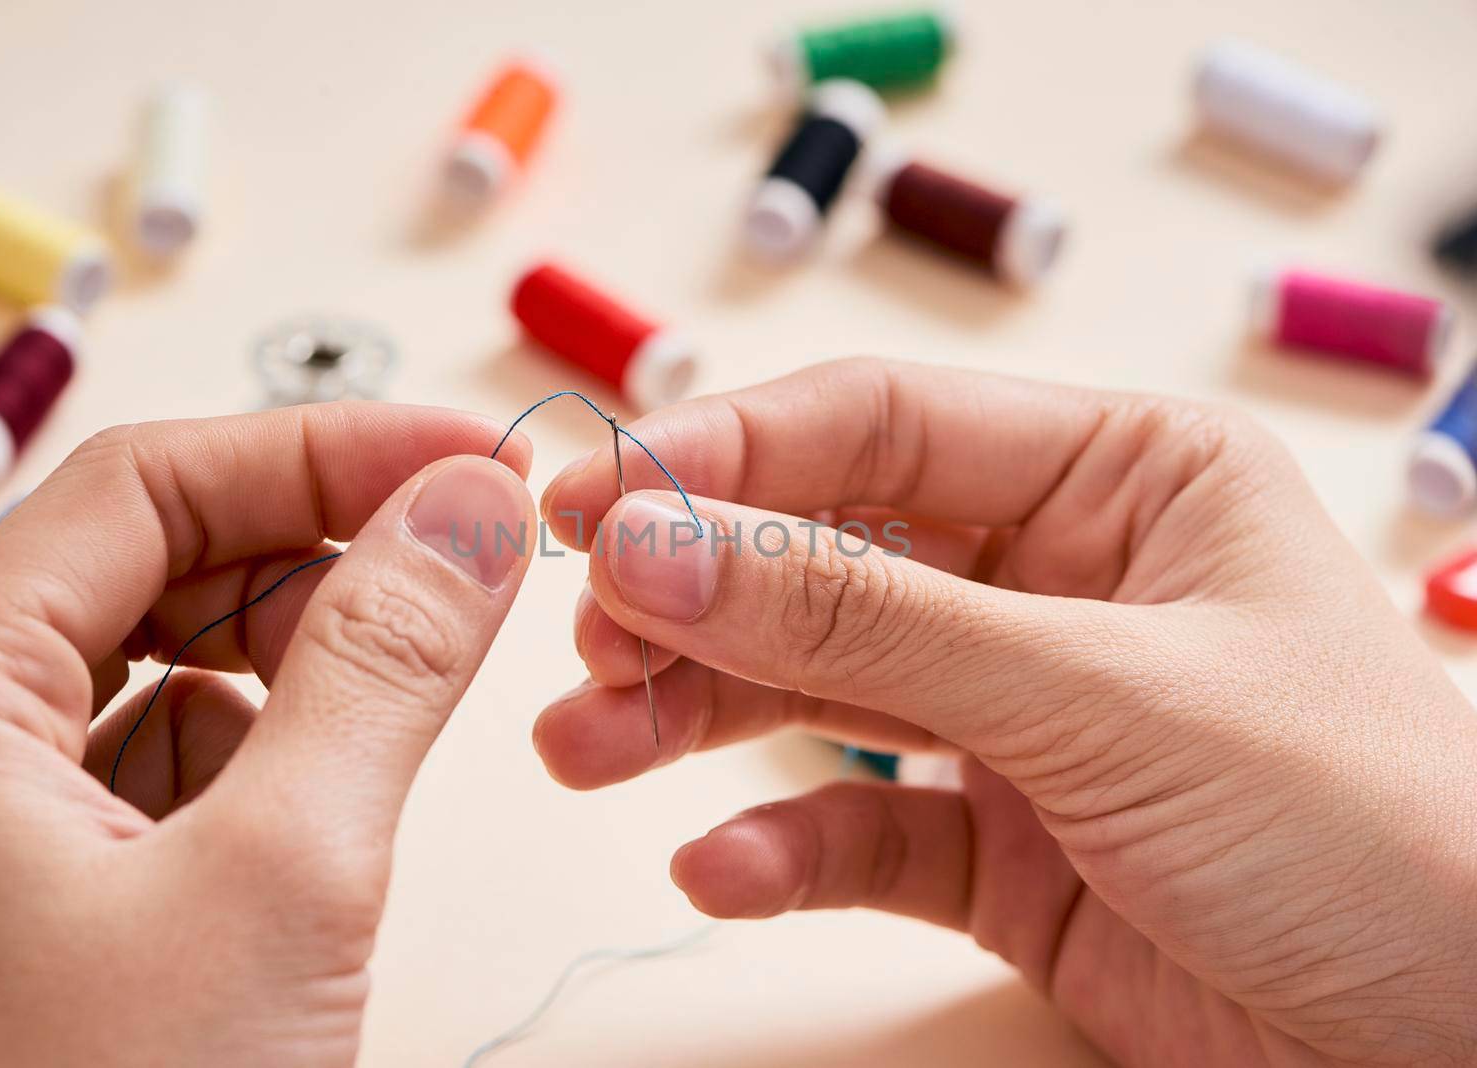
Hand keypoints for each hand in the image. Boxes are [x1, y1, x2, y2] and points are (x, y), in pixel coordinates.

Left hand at [0, 403, 534, 1065]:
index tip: (469, 458)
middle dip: (318, 547)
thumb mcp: (279, 883)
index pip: (148, 485)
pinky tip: (326, 805)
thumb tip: (472, 510)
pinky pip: (167, 769)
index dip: (323, 448)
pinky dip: (268, 753)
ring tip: (408, 693)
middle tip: (469, 559)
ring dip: (301, 654)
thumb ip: (384, 665)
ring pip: (165, 668)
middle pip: (149, 564)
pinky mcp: (46, 905)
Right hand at [534, 357, 1476, 1066]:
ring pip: (819, 689)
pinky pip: (861, 828)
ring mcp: (1022, 716)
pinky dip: (782, 846)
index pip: (878, 425)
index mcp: (1117, 477)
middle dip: (695, 594)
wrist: (1471, 1056)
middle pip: (824, 554)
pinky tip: (720, 869)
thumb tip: (657, 543)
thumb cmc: (1370, 830)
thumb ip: (867, 624)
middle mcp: (1056, 581)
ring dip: (695, 715)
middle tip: (586, 638)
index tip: (593, 498)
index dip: (723, 454)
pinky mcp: (1003, 846)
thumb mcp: (1104, 697)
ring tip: (586, 747)